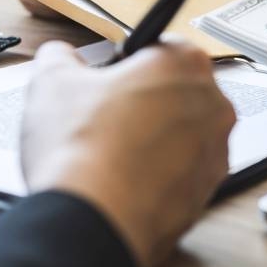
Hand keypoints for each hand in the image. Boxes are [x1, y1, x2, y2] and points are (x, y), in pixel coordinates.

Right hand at [21, 40, 234, 266]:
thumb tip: (60, 56)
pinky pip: (183, 172)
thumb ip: (60, 56)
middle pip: (177, 91)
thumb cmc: (82, 149)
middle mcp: (213, 104)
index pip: (162, 47)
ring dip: (154, 138)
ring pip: (183, 133)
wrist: (92, 220)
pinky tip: (125, 178)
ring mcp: (215, 151)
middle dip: (146, 100)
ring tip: (111, 151)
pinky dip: (159, 173)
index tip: (112, 76)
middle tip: (107, 116)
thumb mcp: (51, 80)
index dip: (130, 61)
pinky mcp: (207, 192)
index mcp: (184, 64)